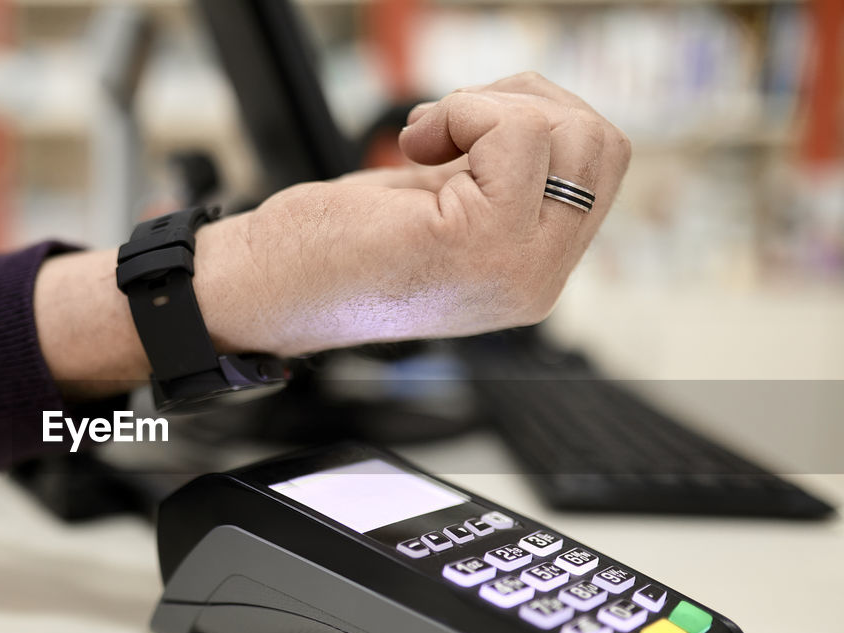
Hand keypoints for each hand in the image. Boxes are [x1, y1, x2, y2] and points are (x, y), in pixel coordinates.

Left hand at [192, 71, 630, 355]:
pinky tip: (413, 148)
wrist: (268, 289)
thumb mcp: (439, 205)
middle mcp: (537, 280)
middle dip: (523, 104)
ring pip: (569, 132)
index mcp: (534, 273)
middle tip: (447, 127)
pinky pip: (515, 133)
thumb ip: (500, 177)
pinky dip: (462, 112)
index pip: (602, 164)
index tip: (460, 134)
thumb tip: (544, 111)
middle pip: (601, 144)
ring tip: (428, 139)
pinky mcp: (476, 244)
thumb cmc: (334, 249)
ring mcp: (515, 269)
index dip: (537, 120)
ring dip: (490, 106)